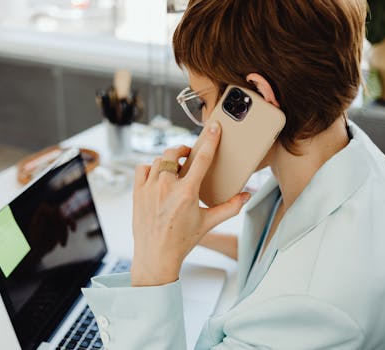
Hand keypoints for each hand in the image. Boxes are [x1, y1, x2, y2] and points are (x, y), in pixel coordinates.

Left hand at [131, 121, 250, 286]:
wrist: (156, 256)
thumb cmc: (182, 241)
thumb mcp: (208, 223)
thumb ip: (230, 208)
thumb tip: (246, 195)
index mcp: (187, 193)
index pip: (201, 159)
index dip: (210, 140)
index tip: (213, 128)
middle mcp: (166, 187)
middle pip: (175, 153)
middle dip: (184, 150)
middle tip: (190, 155)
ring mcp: (149, 189)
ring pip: (159, 160)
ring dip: (169, 160)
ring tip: (175, 168)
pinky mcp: (137, 193)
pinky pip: (142, 169)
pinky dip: (150, 168)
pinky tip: (158, 175)